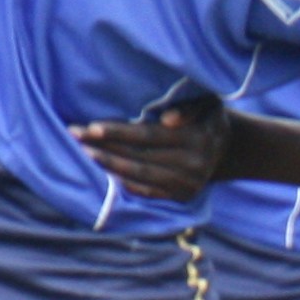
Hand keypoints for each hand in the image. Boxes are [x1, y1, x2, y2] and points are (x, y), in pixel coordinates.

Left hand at [71, 100, 233, 201]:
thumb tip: (168, 119)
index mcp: (198, 139)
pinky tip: (103, 172)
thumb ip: (189, 106)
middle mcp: (194, 166)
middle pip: (139, 157)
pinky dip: (124, 183)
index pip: (149, 136)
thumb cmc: (206, 115)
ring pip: (139, 176)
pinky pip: (147, 192)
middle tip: (74, 137)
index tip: (91, 127)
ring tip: (83, 154)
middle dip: (105, 147)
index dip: (119, 132)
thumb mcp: (206, 101)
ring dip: (108, 165)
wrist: (225, 147)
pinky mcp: (182, 197)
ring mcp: (188, 185)